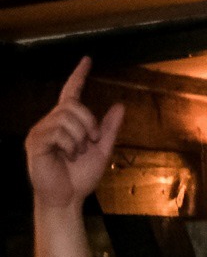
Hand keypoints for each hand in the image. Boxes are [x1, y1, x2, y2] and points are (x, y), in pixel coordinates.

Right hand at [25, 58, 125, 209]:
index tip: (87, 60)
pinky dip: (70, 145)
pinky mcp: (35, 142)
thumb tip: (120, 106)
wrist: (68, 197)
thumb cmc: (81, 176)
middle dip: (90, 123)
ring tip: (76, 153)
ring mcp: (42, 131)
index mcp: (67, 122)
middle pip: (74, 105)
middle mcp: (51, 122)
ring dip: (80, 137)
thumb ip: (109, 129)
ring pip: (67, 118)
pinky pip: (57, 132)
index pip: (72, 92)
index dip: (79, 75)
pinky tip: (67, 156)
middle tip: (91, 142)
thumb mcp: (102, 150)